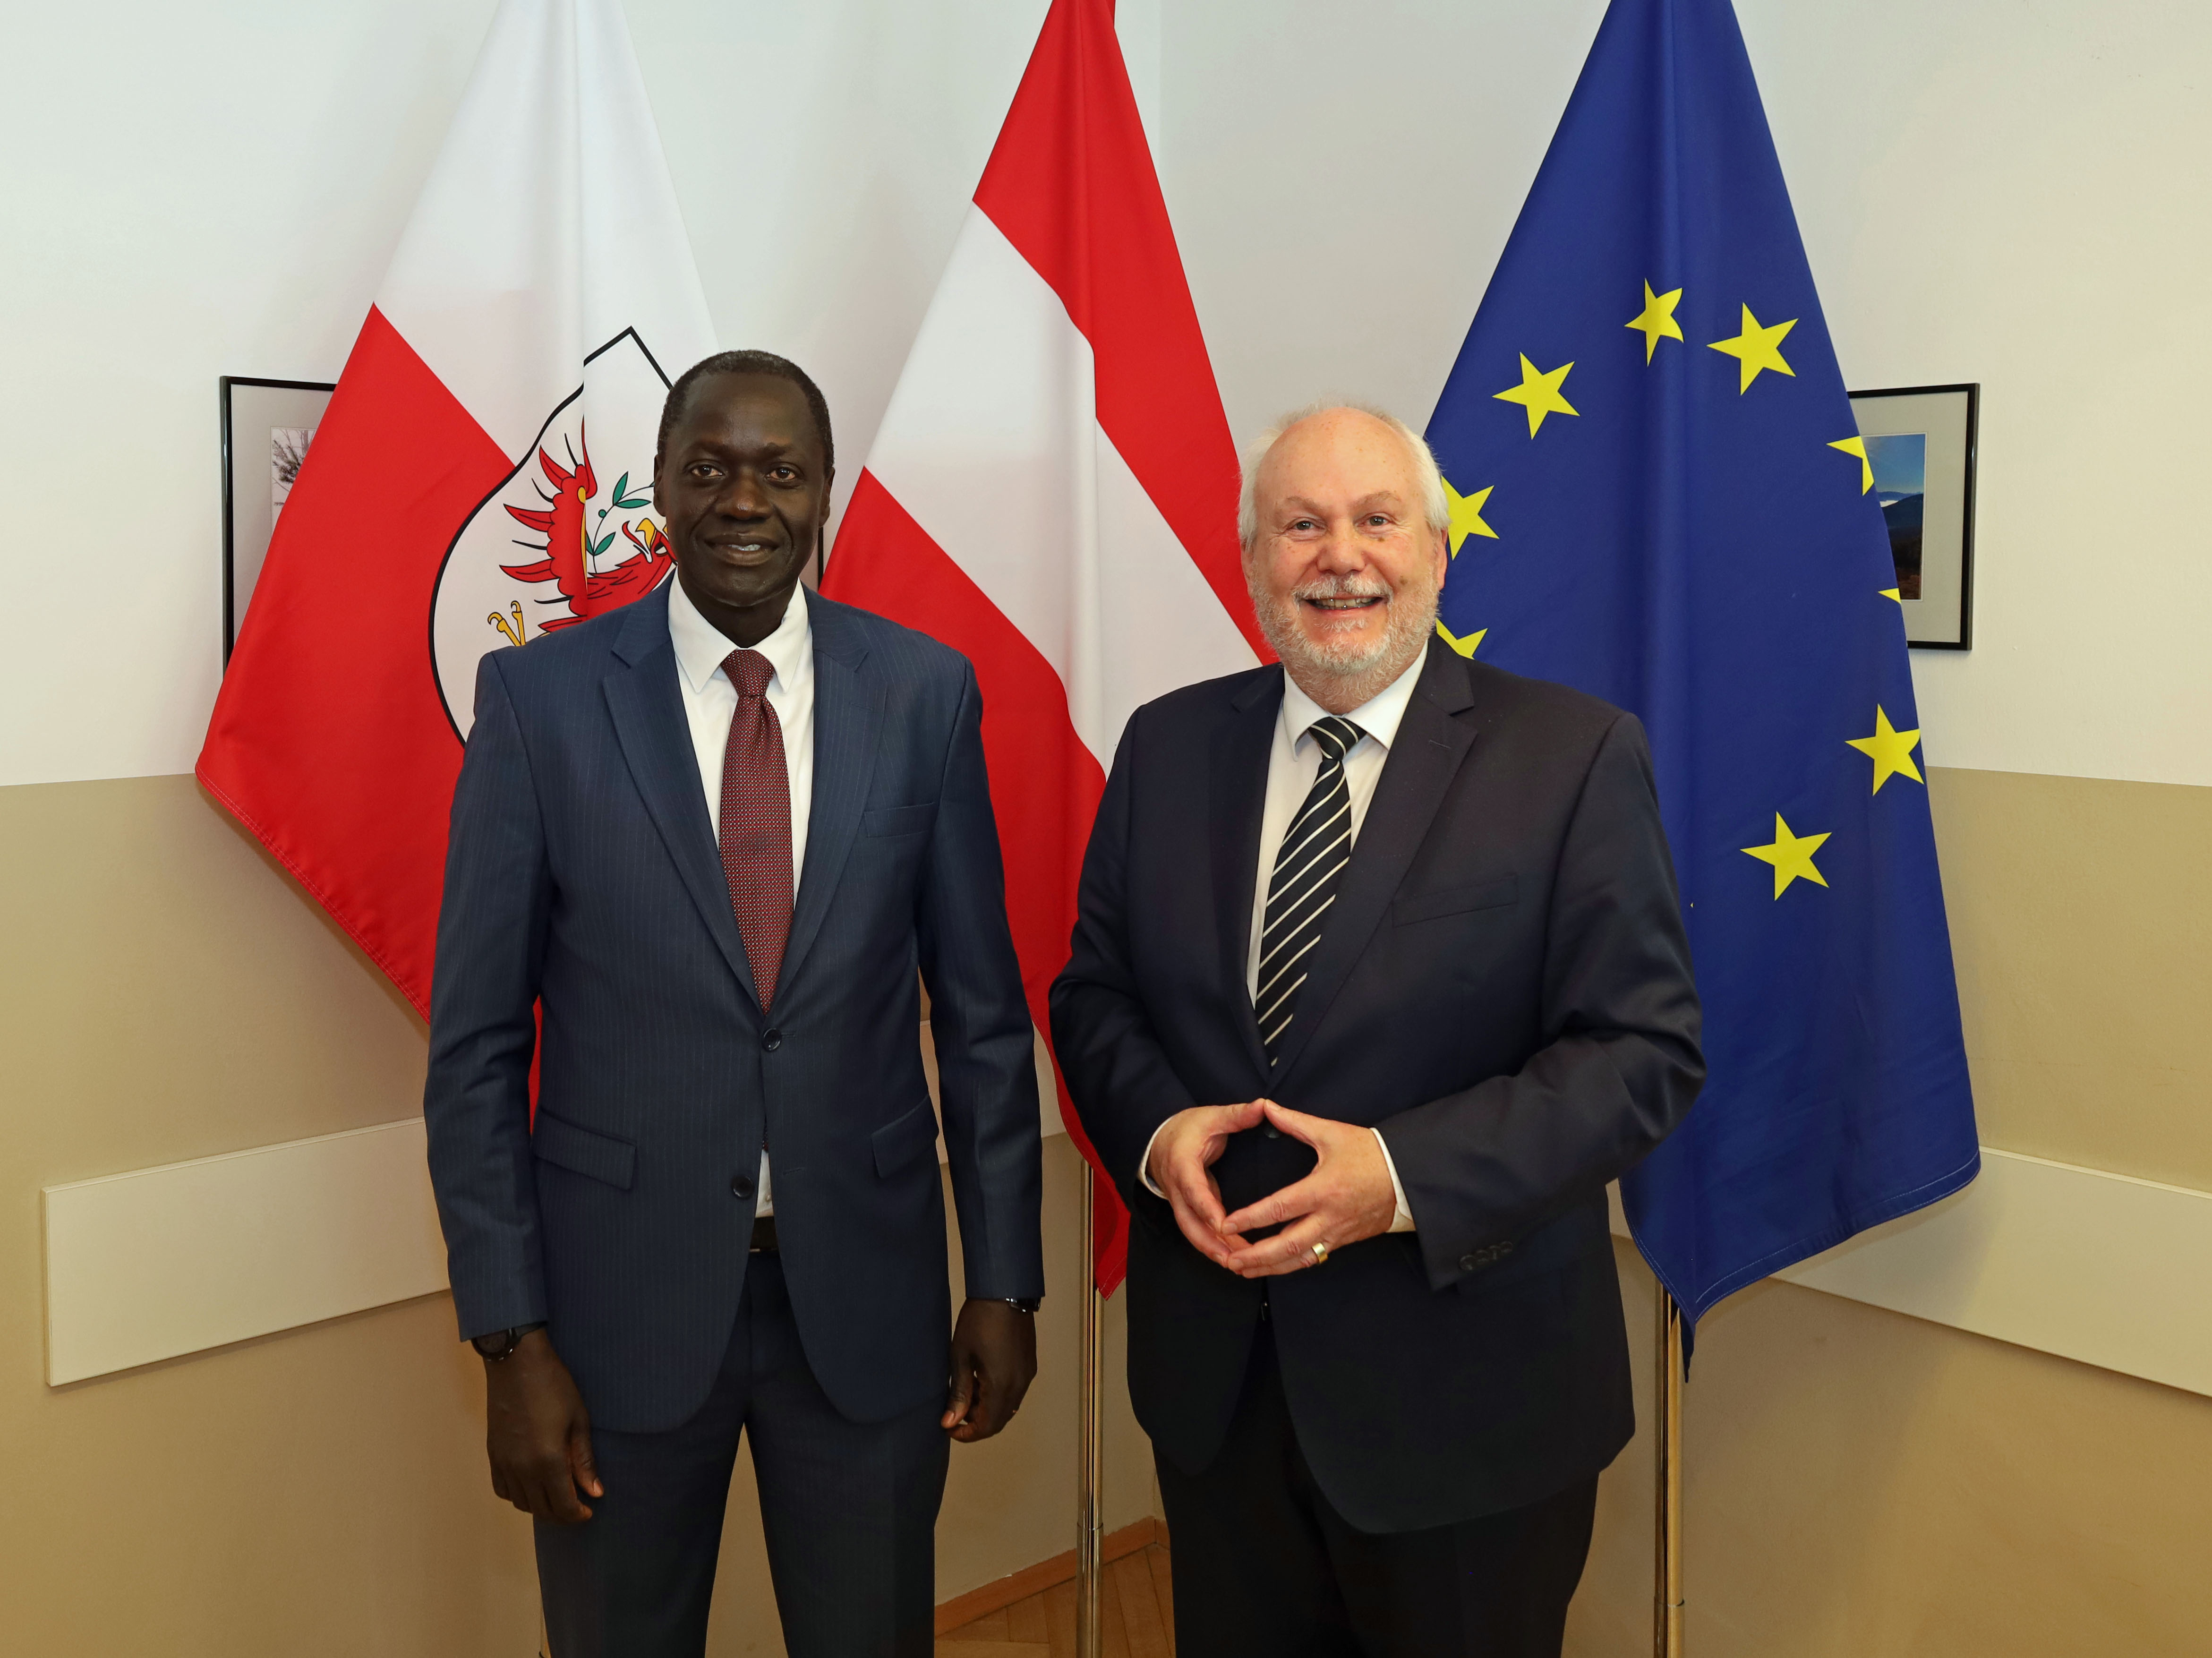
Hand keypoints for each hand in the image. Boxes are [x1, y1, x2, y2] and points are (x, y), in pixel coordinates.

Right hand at [484, 1328, 601, 1523]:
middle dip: (562, 1514)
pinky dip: (517, 1495)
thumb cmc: (554, 1386)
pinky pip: (502, 1489)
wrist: (516, 1363)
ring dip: (540, 1506)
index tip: (589, 1511)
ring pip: (521, 1503)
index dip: (577, 1515)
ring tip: (557, 1496)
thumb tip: (595, 1492)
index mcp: (548, 1461)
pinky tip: (532, 1486)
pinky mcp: (492, 1454)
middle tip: (577, 1506)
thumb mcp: (578, 1420)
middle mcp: (522, 1469)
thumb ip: (584, 1461)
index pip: (562, 1506)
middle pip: (541, 1509)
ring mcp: (504, 1463)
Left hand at [942, 1299, 1037, 1441]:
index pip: (987, 1426)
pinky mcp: (1029, 1364)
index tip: (949, 1428)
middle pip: (1000, 1420)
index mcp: (1002, 1386)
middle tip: (954, 1412)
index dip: (968, 1433)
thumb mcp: (961, 1357)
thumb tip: (950, 1422)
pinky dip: (998, 1396)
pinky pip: (1015, 1392)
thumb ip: (959, 1393)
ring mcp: (1027, 1375)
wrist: (1004, 1291)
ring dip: (988, 1409)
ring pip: (1008, 1407)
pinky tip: (982, 1381)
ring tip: (966, 1394)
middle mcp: (1019, 1385)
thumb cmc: (978, 1322)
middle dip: (977, 1422)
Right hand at [1146, 1100, 1268, 1267]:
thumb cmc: (1187, 1128)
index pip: (1193, 1190)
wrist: (1159, 1139)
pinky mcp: (1186, 1210)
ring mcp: (1179, 1202)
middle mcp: (1178, 1189)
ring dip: (1213, 1249)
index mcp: (1183, 1165)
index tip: (1223, 1224)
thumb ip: (1236, 1115)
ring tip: (1238, 1265)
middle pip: (1190, 1222)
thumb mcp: (1211, 1117)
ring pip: (1192, 1233)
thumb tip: (1263, 1106)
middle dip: (1211, 1242)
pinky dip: (1212, 1246)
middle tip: (1235, 1258)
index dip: (1207, 1208)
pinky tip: (1233, 1257)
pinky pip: (1197, 1232)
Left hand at [1219, 1101, 1398, 1277]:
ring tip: (1244, 1271)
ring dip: (1270, 1268)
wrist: (1408, 1176)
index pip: (1279, 1209)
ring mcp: (1337, 1233)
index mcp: (1322, 1189)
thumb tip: (1266, 1107)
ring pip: (1299, 1259)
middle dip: (1256, 1256)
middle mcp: (1328, 1216)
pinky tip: (1274, 1268)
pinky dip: (1291, 1265)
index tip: (1226, 1224)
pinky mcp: (1344, 1241)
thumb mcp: (1332, 1132)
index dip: (1250, 1219)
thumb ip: (1295, 1122)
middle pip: (1287, 1245)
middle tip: (1230, 1260)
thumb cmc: (1370, 1152)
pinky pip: (1314, 1258)